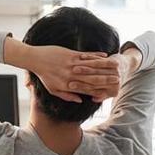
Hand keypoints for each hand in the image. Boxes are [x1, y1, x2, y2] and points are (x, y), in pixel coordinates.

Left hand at [3, 37, 120, 102]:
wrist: (36, 59)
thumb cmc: (44, 76)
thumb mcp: (53, 89)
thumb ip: (67, 96)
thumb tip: (80, 100)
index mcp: (67, 85)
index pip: (87, 89)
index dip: (99, 90)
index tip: (109, 90)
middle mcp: (71, 75)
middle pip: (92, 79)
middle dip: (106, 79)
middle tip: (118, 79)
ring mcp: (72, 64)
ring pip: (92, 66)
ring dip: (105, 66)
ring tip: (116, 66)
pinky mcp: (71, 54)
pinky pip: (87, 56)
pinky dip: (97, 56)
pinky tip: (105, 55)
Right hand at [69, 47, 140, 101]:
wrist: (126, 66)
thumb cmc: (114, 82)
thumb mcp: (111, 91)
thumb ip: (101, 96)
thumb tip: (94, 99)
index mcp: (113, 91)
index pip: (93, 90)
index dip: (81, 87)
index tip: (70, 85)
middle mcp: (115, 82)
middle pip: (95, 80)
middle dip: (82, 78)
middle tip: (70, 76)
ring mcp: (115, 72)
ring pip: (97, 70)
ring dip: (85, 68)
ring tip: (74, 68)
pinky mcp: (115, 63)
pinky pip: (102, 61)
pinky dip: (91, 59)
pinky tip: (81, 57)